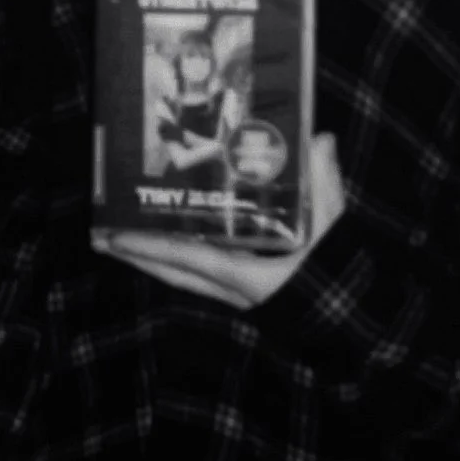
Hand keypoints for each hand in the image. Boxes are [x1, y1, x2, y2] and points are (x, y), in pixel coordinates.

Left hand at [98, 134, 346, 308]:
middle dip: (137, 255)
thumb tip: (319, 139)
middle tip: (101, 238)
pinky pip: (200, 276)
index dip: (149, 247)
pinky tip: (168, 244)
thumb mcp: (335, 228)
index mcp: (249, 277)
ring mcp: (238, 296)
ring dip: (152, 259)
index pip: (188, 259)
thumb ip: (326, 184)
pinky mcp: (245, 293)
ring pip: (183, 277)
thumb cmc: (342, 275)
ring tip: (122, 239)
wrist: (358, 320)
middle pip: (173, 273)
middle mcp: (235, 292)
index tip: (115, 235)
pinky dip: (178, 261)